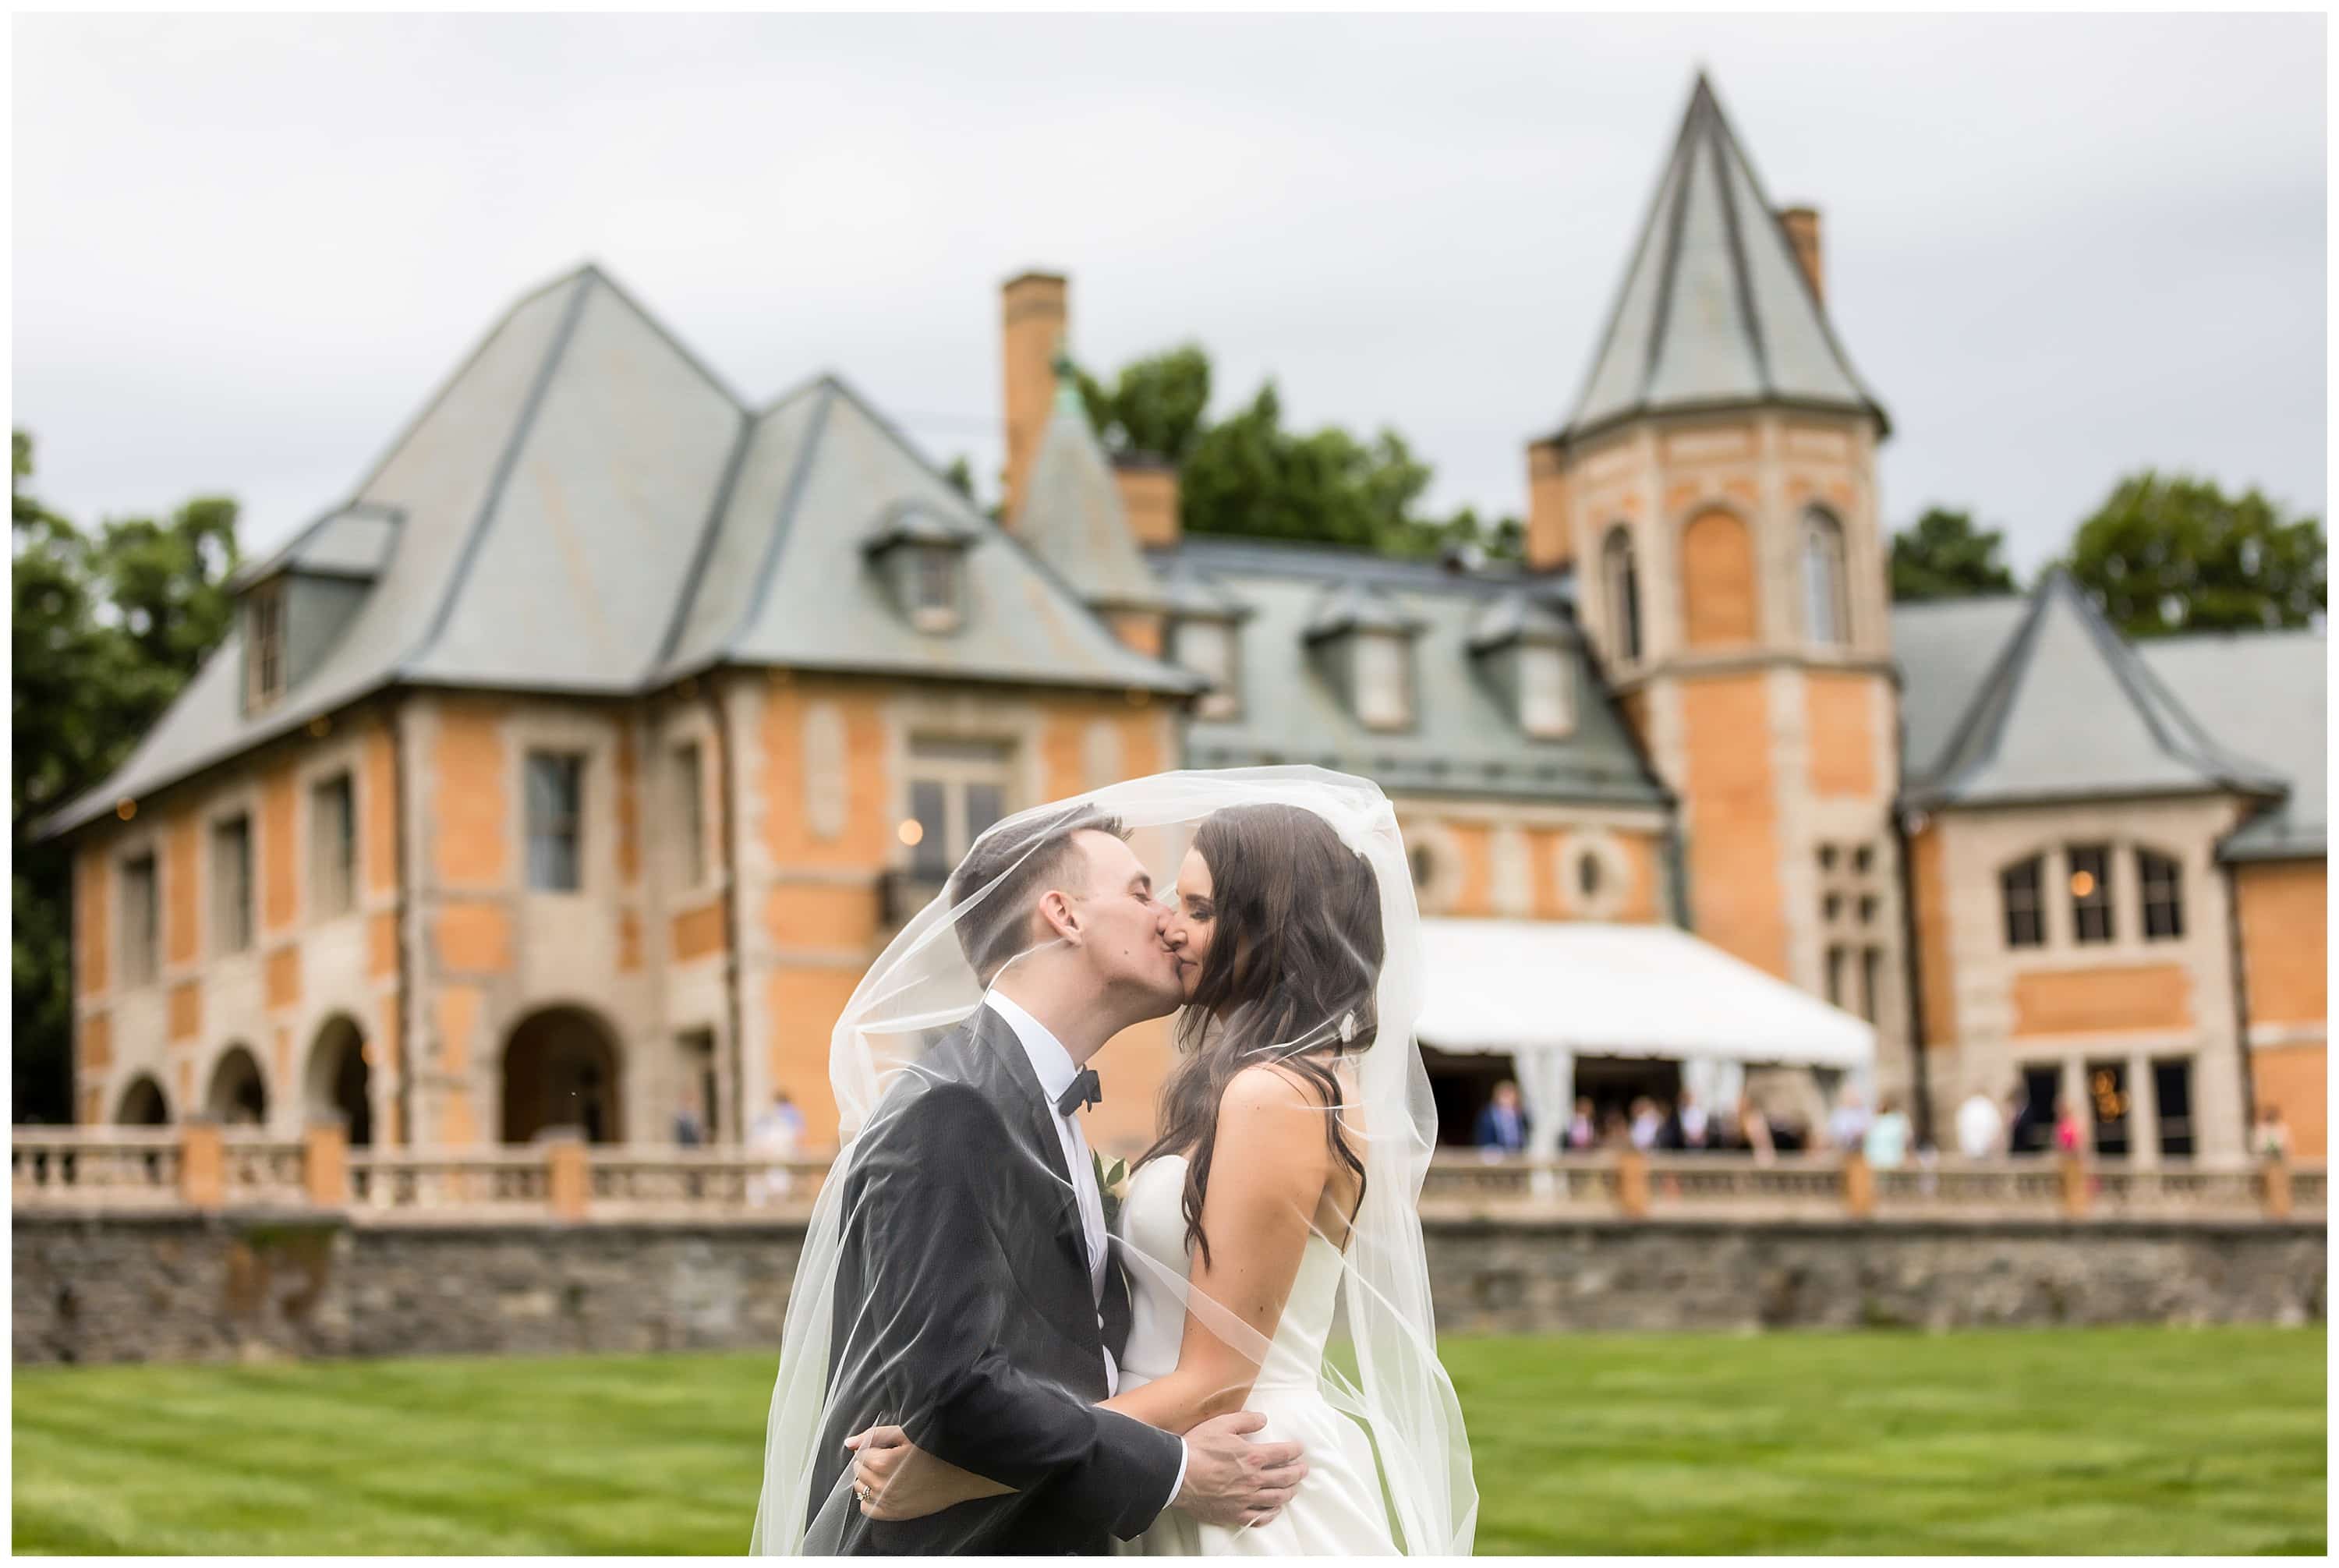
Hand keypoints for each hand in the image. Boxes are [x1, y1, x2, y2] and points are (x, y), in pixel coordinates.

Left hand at [846, 1424, 1013, 1520]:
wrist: (957, 1475)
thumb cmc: (934, 1451)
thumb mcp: (906, 1434)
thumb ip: (875, 1435)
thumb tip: (849, 1442)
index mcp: (884, 1462)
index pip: (860, 1454)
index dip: (871, 1448)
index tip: (885, 1448)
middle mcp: (882, 1484)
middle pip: (858, 1471)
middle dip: (868, 1463)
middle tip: (887, 1459)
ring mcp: (887, 1501)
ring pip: (860, 1488)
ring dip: (868, 1479)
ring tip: (887, 1473)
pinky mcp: (893, 1514)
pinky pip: (867, 1508)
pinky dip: (870, 1499)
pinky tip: (883, 1490)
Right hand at [1173, 1411, 1306, 1529]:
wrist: (1178, 1474)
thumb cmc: (1198, 1448)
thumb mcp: (1222, 1424)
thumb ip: (1246, 1420)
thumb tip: (1263, 1419)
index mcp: (1253, 1456)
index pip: (1283, 1453)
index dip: (1295, 1450)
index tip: (1299, 1449)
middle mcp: (1254, 1479)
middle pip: (1285, 1477)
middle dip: (1298, 1472)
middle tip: (1303, 1469)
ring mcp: (1245, 1499)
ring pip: (1276, 1498)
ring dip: (1289, 1492)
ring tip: (1293, 1488)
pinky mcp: (1234, 1513)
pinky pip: (1259, 1517)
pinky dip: (1271, 1513)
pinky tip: (1274, 1510)